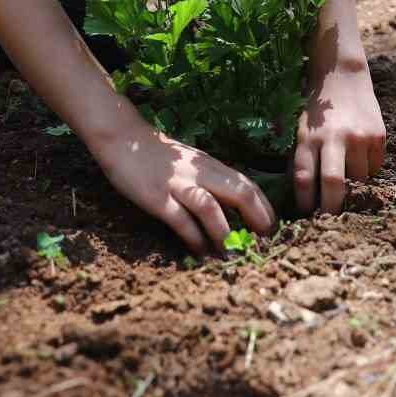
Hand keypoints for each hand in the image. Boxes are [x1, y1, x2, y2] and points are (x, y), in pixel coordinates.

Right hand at [91, 120, 275, 255]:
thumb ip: (212, 179)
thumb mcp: (193, 163)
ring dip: (225, 234)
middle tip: (263, 244)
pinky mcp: (157, 197)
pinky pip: (180, 220)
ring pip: (210, 208)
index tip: (271, 229)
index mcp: (211, 165)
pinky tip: (201, 253)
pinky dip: (194, 239)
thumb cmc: (161, 156)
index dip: (264, 207)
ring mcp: (178, 185)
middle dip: (257, 219)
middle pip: (239, 192)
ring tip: (234, 256)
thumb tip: (236, 206)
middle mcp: (200, 173)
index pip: (247, 184)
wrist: (124, 140)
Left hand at [294, 65, 385, 213]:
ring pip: (359, 180)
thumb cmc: (318, 110)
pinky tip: (358, 159)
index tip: (306, 214)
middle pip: (335, 185)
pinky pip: (374, 168)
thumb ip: (305, 159)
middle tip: (330, 219)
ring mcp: (360, 138)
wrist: (343, 76)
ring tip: (346, 180)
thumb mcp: (302, 130)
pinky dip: (366, 171)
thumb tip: (308, 198)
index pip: (305, 179)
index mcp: (309, 138)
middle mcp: (335, 138)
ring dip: (352, 187)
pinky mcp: (379, 137)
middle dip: (332, 209)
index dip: (305, 203)